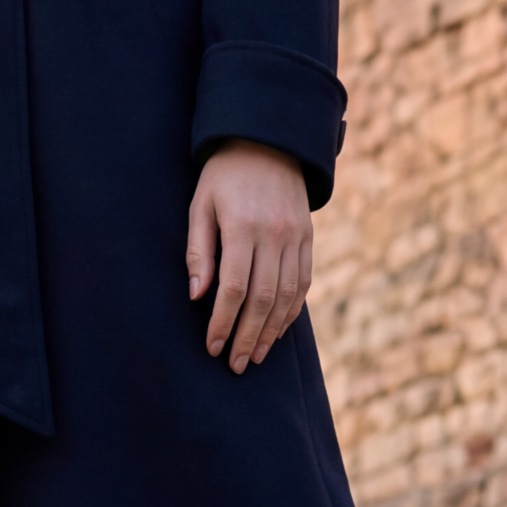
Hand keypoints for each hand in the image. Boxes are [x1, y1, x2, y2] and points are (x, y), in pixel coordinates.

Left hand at [186, 141, 312, 373]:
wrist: (268, 141)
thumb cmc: (224, 176)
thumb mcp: (201, 204)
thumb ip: (199, 250)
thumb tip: (197, 296)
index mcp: (243, 226)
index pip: (235, 288)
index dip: (223, 321)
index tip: (211, 346)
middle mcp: (275, 234)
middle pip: (263, 299)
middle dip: (246, 336)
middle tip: (234, 364)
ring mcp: (296, 237)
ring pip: (287, 296)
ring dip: (271, 331)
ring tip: (254, 356)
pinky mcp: (309, 238)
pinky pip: (304, 283)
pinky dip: (292, 311)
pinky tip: (277, 330)